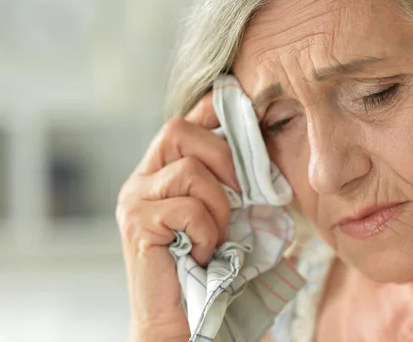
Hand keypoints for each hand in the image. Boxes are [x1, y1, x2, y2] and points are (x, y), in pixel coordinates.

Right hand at [116, 91, 239, 341]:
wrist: (185, 320)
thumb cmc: (210, 269)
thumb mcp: (226, 214)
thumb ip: (232, 184)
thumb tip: (263, 151)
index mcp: (162, 173)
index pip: (184, 122)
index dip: (212, 108)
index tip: (242, 106)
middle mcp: (142, 180)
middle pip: (179, 129)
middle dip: (223, 155)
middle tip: (242, 191)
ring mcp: (135, 200)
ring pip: (189, 169)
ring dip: (219, 205)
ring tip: (216, 237)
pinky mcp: (137, 224)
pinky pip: (187, 207)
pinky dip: (207, 231)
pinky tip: (202, 253)